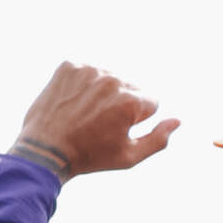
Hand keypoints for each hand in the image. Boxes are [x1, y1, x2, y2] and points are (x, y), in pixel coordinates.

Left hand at [11, 62, 179, 180]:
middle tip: (100, 124)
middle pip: (132, 88)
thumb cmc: (91, 156)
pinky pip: (88, 71)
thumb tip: (177, 121)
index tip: (118, 130)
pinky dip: (84, 84)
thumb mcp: (130, 156)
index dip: (136, 120)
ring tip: (86, 113)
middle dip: (122, 104)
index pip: (151, 102)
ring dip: (104, 93)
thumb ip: (158, 139)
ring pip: (110, 78)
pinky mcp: (69, 66)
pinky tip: (75, 102)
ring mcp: (89, 70)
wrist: (45, 149)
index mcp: (130, 101)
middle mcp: (112, 80)